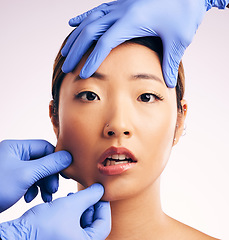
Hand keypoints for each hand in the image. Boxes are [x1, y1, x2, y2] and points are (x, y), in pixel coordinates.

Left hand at [0, 139, 71, 211]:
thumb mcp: (26, 175)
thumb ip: (49, 164)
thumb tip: (68, 157)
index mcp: (17, 147)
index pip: (45, 147)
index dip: (56, 159)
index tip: (64, 173)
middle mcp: (15, 154)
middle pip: (42, 160)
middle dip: (49, 176)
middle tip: (53, 189)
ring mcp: (13, 167)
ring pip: (37, 171)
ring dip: (43, 184)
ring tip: (46, 197)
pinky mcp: (12, 179)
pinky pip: (29, 180)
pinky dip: (33, 189)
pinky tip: (30, 198)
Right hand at [0, 184, 110, 239]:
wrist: (17, 234)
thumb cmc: (44, 224)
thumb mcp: (71, 205)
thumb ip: (89, 196)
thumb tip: (101, 189)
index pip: (104, 225)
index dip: (104, 207)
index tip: (101, 193)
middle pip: (93, 224)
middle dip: (90, 205)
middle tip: (86, 193)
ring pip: (82, 223)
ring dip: (80, 208)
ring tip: (73, 196)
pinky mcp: (59, 239)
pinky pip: (72, 225)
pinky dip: (72, 213)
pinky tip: (65, 203)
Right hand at [61, 0, 227, 87]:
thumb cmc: (185, 11)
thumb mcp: (179, 39)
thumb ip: (170, 62)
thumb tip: (169, 84)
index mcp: (132, 20)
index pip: (105, 43)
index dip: (92, 59)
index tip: (82, 74)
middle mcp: (121, 10)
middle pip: (90, 32)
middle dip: (76, 51)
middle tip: (66, 67)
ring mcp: (120, 4)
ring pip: (90, 20)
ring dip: (75, 37)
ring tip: (65, 51)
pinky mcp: (121, 2)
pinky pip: (96, 10)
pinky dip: (83, 18)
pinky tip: (73, 23)